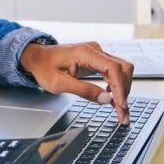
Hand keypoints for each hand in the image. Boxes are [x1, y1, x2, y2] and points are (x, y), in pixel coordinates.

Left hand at [19, 41, 133, 123]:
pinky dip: (117, 87)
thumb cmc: (44, 67)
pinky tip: (114, 100)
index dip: (120, 87)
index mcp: (85, 53)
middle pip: (122, 68)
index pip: (113, 68)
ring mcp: (97, 54)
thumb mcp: (59, 84)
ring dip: (123, 91)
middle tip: (123, 113)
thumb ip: (83, 90)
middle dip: (125, 91)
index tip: (121, 104)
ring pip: (121, 71)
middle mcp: (95, 50)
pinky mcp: (97, 61)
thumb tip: (106, 99)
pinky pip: (114, 73)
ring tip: (121, 112)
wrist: (38, 58)